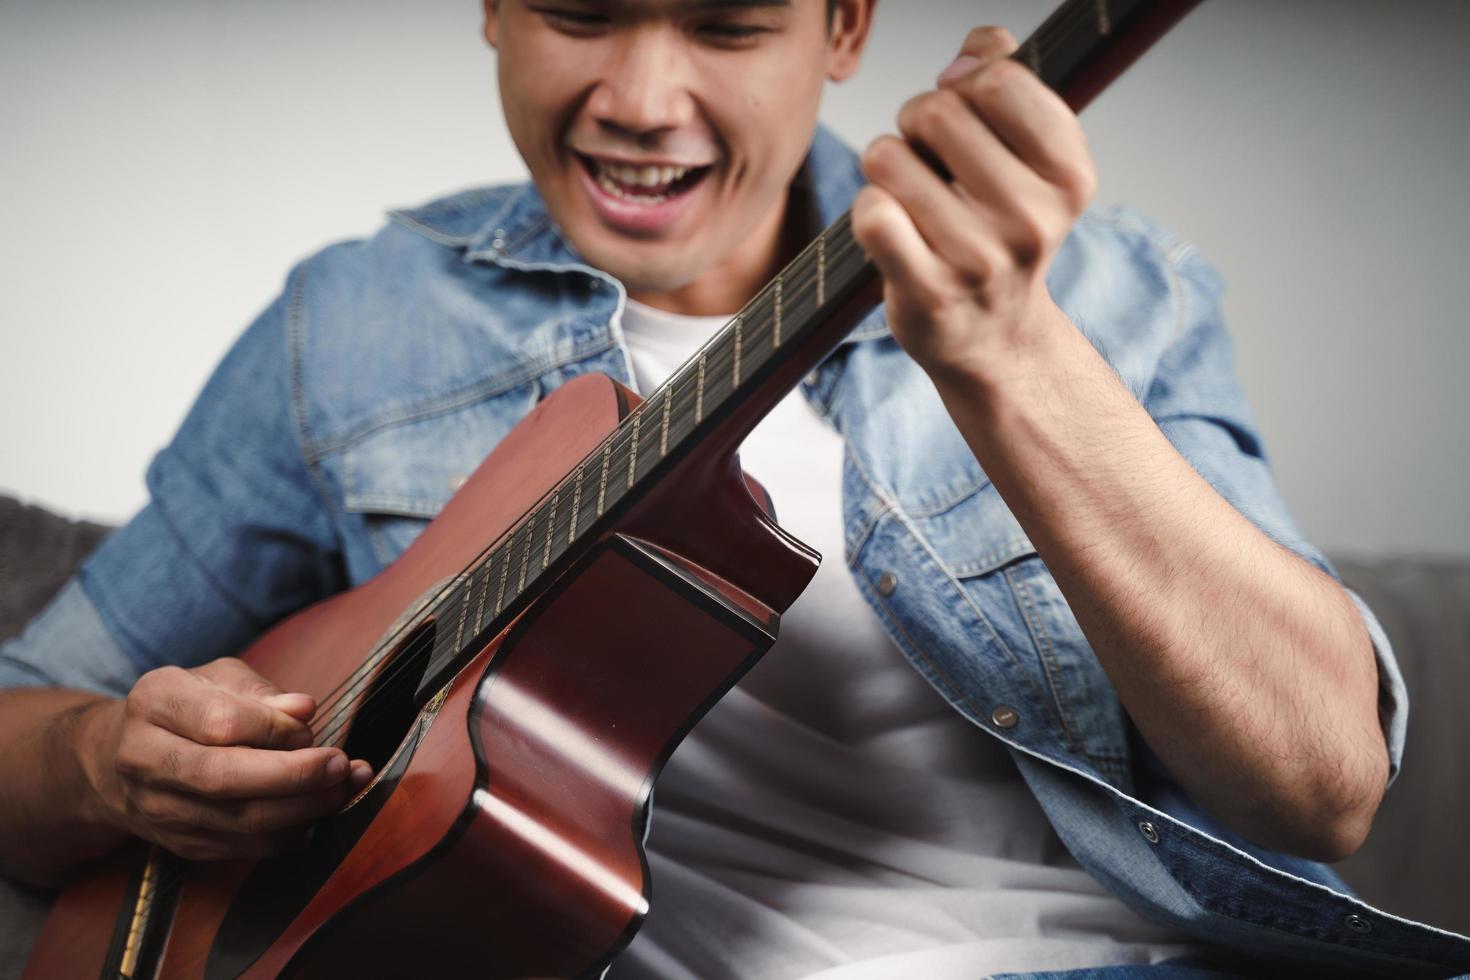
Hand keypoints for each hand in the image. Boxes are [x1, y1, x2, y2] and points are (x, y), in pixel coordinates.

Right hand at [78, 657, 371, 860]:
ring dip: (302, 809)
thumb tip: (304, 710)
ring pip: (236, 820)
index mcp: (154, 703)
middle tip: (340, 764)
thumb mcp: (215, 679)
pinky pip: (242, 847)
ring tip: (343, 788)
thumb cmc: (185, 708)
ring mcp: (159, 809)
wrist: (116, 761)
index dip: (273, 728)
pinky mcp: (180, 844)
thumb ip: (260, 691)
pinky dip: (288, 834)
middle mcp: (146, 759)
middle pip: (223, 778)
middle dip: (293, 775)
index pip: (219, 723)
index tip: (311, 724)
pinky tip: (318, 813)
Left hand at [851, 26, 1095, 387]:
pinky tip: (894, 232)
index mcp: (1068, 176)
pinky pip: (871, 214)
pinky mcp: (928, 293)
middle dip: (916, 121)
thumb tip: (977, 48)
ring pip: (889, 158)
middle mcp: (1032, 220)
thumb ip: (1009, 80)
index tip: (963, 111)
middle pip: (935, 111)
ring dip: (887, 167)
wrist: (994, 338)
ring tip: (913, 198)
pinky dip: (870, 211)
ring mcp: (979, 261)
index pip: (997, 79)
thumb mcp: (1032, 157)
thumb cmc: (1002, 232)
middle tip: (928, 159)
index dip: (963, 83)